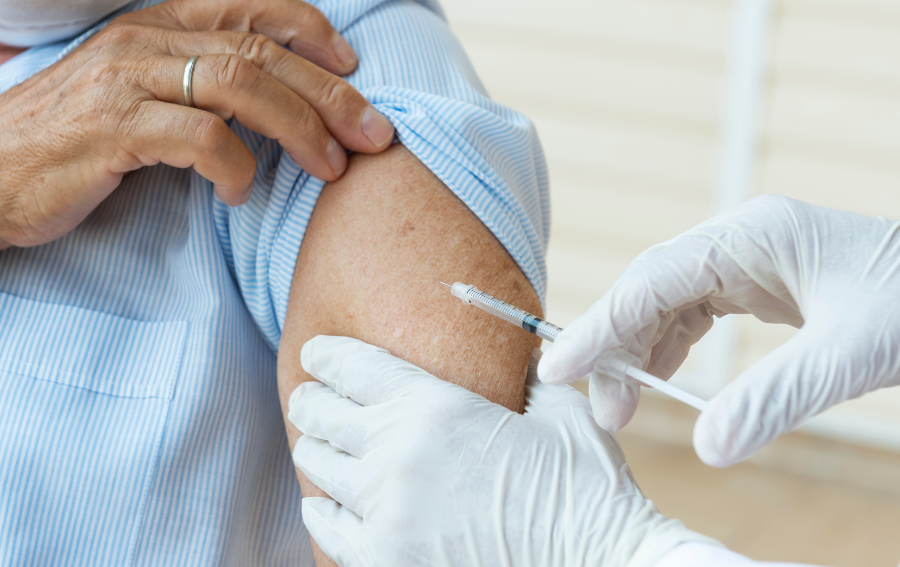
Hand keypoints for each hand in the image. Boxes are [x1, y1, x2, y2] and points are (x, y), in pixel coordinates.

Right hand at [0, 0, 395, 249]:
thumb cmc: (53, 153)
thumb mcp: (122, 103)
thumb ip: (182, 93)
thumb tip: (258, 113)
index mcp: (147, 30)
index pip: (243, 0)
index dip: (306, 24)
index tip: (349, 63)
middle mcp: (139, 44)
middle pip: (259, 49)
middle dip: (330, 91)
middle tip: (374, 133)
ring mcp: (122, 84)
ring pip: (240, 84)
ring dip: (300, 127)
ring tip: (331, 167)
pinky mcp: (109, 132)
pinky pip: (198, 139)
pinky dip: (236, 168)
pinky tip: (243, 196)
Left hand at [287, 335, 711, 566]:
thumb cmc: (587, 490)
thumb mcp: (559, 412)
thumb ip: (523, 376)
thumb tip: (515, 354)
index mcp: (436, 406)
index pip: (350, 365)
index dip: (325, 355)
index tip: (315, 355)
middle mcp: (399, 454)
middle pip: (319, 413)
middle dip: (312, 401)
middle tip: (312, 400)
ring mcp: (387, 512)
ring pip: (318, 466)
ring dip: (319, 451)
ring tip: (323, 447)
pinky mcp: (385, 560)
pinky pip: (326, 526)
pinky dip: (322, 509)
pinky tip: (326, 502)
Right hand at [537, 194, 899, 466]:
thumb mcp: (853, 353)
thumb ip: (776, 397)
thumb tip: (708, 449)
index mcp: (753, 235)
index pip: (652, 279)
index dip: (602, 326)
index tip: (562, 368)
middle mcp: (743, 241)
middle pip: (651, 289)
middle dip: (618, 347)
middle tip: (606, 411)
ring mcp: (755, 261)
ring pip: (670, 302)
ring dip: (642, 351)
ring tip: (627, 405)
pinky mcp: (768, 286)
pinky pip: (700, 313)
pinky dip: (674, 348)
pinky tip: (664, 380)